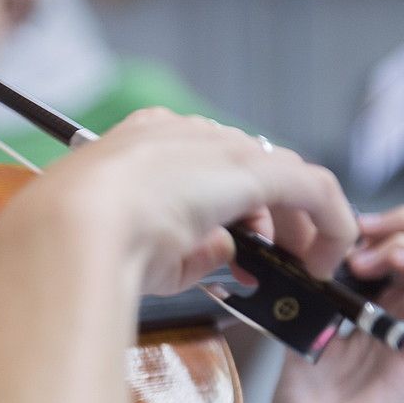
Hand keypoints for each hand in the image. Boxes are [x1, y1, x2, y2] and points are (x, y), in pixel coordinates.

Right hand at [2, 109, 358, 298]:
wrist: (72, 230)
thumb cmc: (77, 242)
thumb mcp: (137, 247)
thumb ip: (186, 247)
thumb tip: (223, 251)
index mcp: (142, 144)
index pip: (205, 166)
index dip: (229, 210)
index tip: (234, 246)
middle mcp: (183, 134)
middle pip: (248, 169)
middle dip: (267, 220)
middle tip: (272, 265)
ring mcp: (217, 148)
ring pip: (282, 178)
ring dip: (298, 224)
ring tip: (300, 268)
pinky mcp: (251, 171)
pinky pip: (312, 190)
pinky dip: (330, 223)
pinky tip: (331, 258)